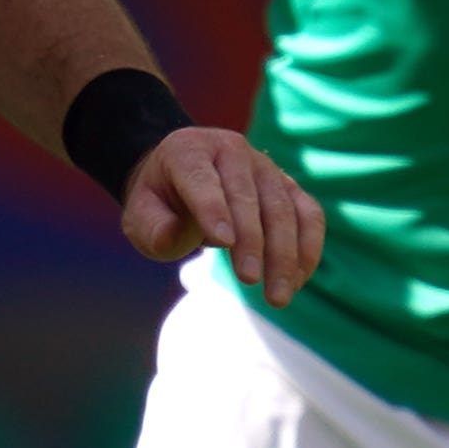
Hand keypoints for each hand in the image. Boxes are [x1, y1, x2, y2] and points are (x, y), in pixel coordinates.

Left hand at [121, 126, 323, 305]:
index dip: (213, 209)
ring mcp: (264, 166)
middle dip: (252, 240)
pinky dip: (307, 248)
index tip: (224, 243)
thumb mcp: (140, 216)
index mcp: (188, 151)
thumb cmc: (160, 202)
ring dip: (285, 253)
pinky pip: (308, 214)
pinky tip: (296, 281)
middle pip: (247, 195)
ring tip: (278, 297)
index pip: (202, 180)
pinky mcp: (287, 186)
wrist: (181, 178)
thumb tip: (176, 239)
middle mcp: (231, 150)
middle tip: (249, 280)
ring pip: (283, 208)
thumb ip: (154, 228)